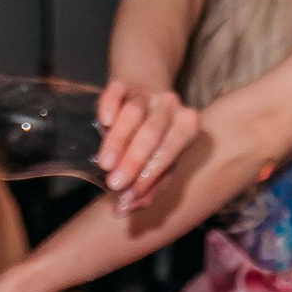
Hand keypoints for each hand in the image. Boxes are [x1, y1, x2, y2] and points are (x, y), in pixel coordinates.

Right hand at [97, 81, 201, 211]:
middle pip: (152, 133)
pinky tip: (105, 121)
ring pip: (133, 114)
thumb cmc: (154, 138)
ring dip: (118, 140)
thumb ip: (145, 188)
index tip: (128, 198)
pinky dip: (110, 104)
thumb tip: (122, 209)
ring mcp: (147, 92)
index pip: (168, 153)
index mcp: (187, 126)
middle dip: (132, 161)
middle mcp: (171, 105)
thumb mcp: (157, 162)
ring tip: (104, 164)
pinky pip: (116, 91)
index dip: (148, 177)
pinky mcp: (124, 82)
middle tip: (114, 184)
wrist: (144, 92)